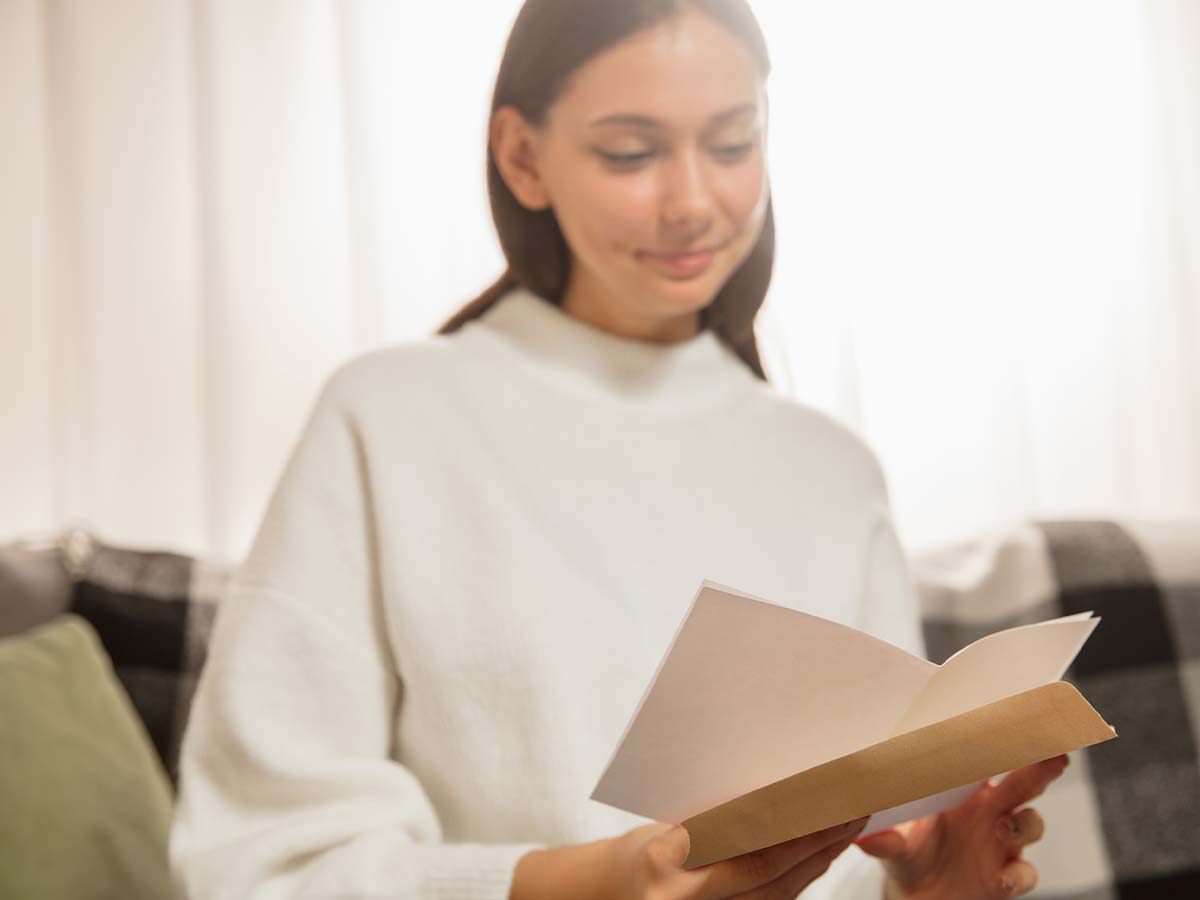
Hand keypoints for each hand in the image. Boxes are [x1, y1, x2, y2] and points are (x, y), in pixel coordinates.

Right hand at [510, 816, 870, 899]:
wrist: (609, 896)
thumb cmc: (637, 852)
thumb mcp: (663, 826)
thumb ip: (713, 816)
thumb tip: (775, 789)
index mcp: (664, 858)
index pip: (739, 835)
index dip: (788, 817)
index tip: (822, 791)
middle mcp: (683, 897)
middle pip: (768, 868)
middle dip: (816, 838)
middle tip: (851, 805)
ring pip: (778, 892)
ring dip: (818, 860)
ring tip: (848, 826)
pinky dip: (800, 879)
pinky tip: (821, 856)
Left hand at [854, 754, 1068, 899]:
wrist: (915, 896)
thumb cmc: (908, 852)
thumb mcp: (893, 841)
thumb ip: (885, 838)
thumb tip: (865, 835)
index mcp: (963, 787)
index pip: (987, 755)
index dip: (1004, 738)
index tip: (1017, 717)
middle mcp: (989, 809)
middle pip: (1025, 780)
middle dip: (1042, 765)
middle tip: (1054, 753)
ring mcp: (1001, 842)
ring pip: (1031, 823)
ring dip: (1025, 822)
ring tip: (1005, 827)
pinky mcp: (1005, 876)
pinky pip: (1024, 872)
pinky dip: (1018, 874)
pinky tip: (1003, 878)